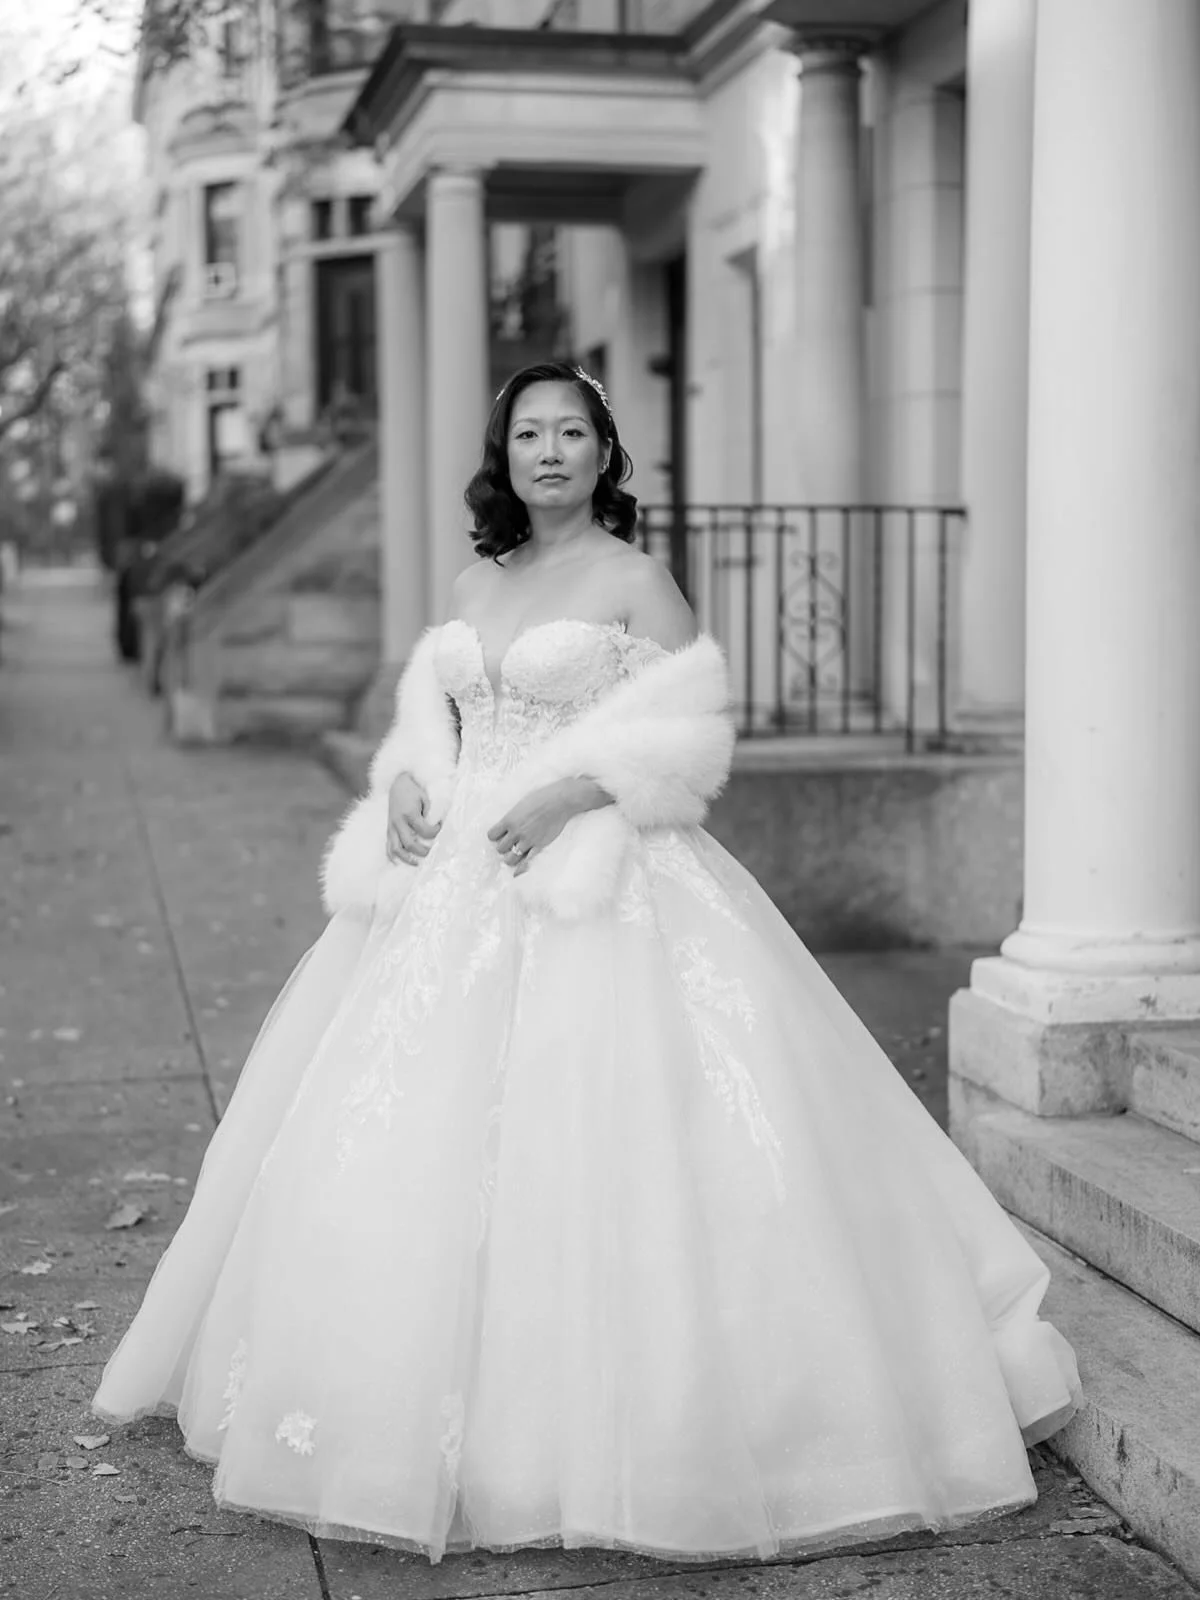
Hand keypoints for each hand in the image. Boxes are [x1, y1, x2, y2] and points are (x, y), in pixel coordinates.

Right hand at [386, 772, 440, 865]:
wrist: (398, 784)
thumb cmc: (414, 790)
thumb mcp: (425, 797)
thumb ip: (429, 813)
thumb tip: (435, 827)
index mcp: (409, 813)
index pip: (423, 830)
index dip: (434, 832)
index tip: (439, 827)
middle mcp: (398, 822)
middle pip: (409, 844)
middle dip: (422, 851)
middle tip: (431, 851)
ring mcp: (391, 827)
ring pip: (395, 849)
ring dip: (406, 859)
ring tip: (416, 863)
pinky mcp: (388, 829)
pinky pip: (387, 847)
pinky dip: (392, 856)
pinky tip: (400, 862)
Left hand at [487, 776, 611, 875]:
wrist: (560, 801)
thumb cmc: (542, 797)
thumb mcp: (521, 804)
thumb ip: (512, 816)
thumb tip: (507, 823)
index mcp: (509, 819)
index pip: (492, 835)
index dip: (495, 836)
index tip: (499, 835)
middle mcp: (516, 832)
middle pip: (500, 848)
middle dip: (503, 847)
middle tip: (509, 844)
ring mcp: (527, 841)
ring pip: (510, 859)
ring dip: (510, 858)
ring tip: (514, 854)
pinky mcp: (539, 846)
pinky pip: (526, 862)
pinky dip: (520, 869)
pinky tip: (517, 872)